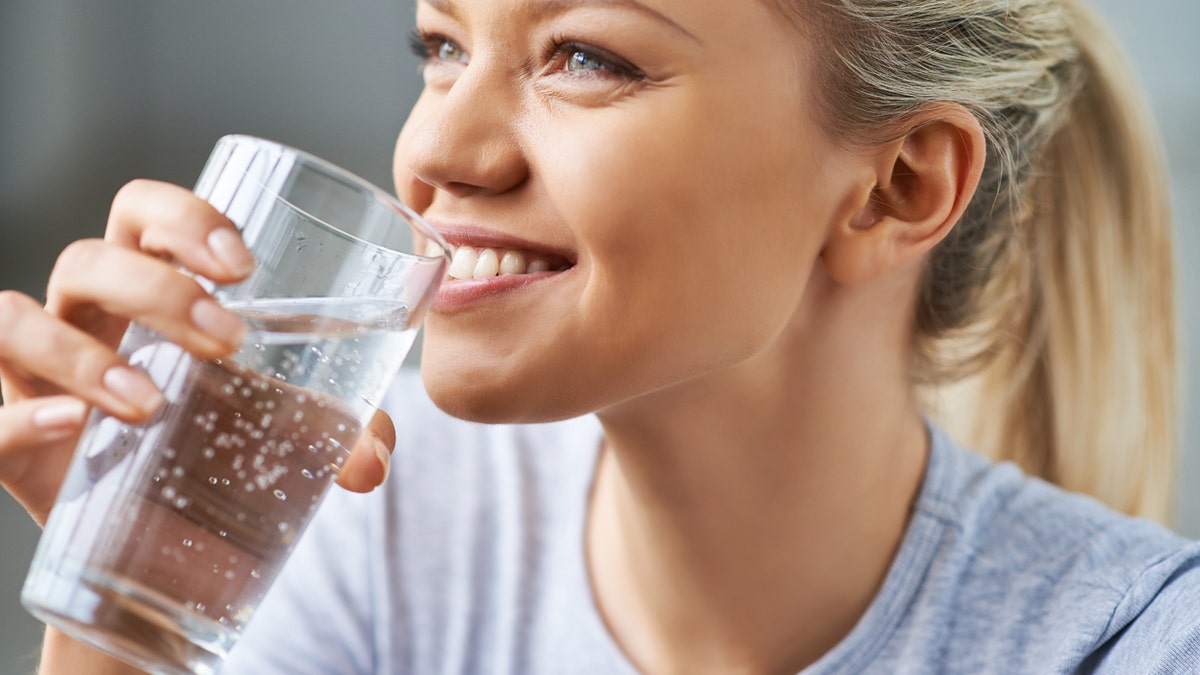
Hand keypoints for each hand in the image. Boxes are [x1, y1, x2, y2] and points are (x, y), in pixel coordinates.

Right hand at [0, 179, 393, 526]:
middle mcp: (84, 317)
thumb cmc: (218, 451)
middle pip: (89, 260)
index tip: (243, 264)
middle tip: (225, 341)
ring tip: (152, 404)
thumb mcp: (283, 432)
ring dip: (83, 355)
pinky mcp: (7, 435)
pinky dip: (20, 414)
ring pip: (17, 318)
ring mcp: (33, 373)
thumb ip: (340, 432)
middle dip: (157, 290)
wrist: (161, 543)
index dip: (182, 217)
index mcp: (148, 291)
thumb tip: (374, 460)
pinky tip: (74, 426)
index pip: (142, 214)